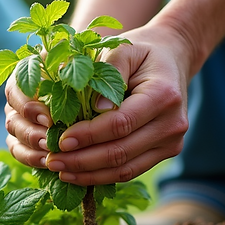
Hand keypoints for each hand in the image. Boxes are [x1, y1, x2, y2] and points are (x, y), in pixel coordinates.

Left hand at [5, 23, 191, 185]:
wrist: (172, 57)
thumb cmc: (140, 51)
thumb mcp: (122, 48)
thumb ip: (108, 73)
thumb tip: (94, 107)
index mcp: (163, 95)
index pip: (120, 124)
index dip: (88, 135)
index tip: (60, 140)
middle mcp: (172, 123)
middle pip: (121, 152)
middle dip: (82, 160)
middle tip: (52, 160)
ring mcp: (172, 141)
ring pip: (126, 169)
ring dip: (90, 174)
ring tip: (60, 171)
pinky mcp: (166, 152)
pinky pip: (131, 170)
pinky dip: (103, 176)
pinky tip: (78, 174)